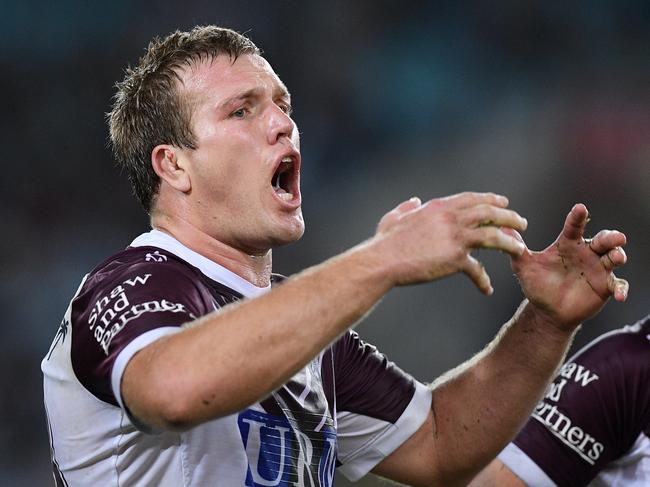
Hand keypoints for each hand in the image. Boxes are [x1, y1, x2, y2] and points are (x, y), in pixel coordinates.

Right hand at [374, 192, 527, 291]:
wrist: (383, 261)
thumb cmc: (385, 242)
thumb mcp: (394, 217)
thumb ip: (406, 208)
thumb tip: (413, 202)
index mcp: (438, 207)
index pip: (472, 198)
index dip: (491, 199)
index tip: (504, 201)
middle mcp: (451, 218)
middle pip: (489, 213)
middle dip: (509, 216)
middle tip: (521, 223)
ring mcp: (455, 237)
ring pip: (493, 236)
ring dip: (509, 242)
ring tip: (519, 248)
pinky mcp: (455, 259)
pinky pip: (477, 269)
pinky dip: (483, 279)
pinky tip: (487, 288)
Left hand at [511, 204, 627, 330]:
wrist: (547, 310)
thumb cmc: (537, 285)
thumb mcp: (524, 267)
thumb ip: (516, 249)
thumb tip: (503, 229)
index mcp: (568, 244)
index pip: (574, 227)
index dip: (577, 217)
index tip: (580, 208)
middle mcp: (586, 253)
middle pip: (602, 240)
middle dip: (610, 237)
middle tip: (616, 237)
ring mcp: (598, 269)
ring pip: (613, 258)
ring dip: (617, 256)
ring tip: (617, 258)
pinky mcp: (605, 286)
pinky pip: (618, 285)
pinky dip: (621, 288)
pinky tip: (620, 295)